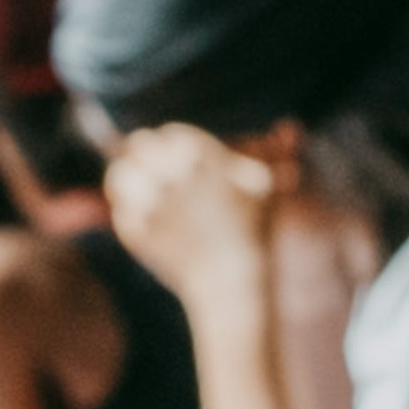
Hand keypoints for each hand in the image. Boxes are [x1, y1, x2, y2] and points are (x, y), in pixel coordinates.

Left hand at [102, 123, 275, 301]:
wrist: (232, 280)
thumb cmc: (254, 229)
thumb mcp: (266, 185)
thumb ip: (269, 152)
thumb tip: (289, 128)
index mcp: (197, 153)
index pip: (170, 134)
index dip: (172, 144)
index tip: (174, 155)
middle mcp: (167, 172)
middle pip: (139, 145)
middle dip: (146, 154)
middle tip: (151, 165)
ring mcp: (147, 200)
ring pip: (120, 171)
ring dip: (129, 175)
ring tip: (138, 185)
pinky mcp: (133, 228)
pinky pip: (119, 206)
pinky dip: (127, 208)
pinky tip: (142, 214)